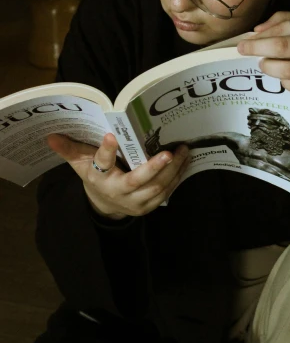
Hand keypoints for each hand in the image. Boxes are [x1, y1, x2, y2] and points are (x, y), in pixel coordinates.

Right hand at [47, 132, 190, 219]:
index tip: (111, 137)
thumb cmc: (95, 177)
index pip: (102, 164)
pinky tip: (185, 161)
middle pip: (136, 181)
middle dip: (153, 168)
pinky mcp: (149, 205)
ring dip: (172, 170)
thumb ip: (69, 150)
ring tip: (183, 151)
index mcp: (99, 178)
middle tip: (167, 153)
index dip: (106, 152)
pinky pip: (166, 192)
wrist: (105, 205)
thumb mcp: (79, 164)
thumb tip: (50, 136)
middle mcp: (118, 192)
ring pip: (157, 187)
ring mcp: (135, 202)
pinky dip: (177, 177)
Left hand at [237, 11, 289, 108]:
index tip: (246, 38)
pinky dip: (285, 82)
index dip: (261, 34)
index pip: (284, 27)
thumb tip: (258, 28)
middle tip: (243, 50)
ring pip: (286, 70)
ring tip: (264, 65)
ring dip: (269, 67)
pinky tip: (285, 78)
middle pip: (281, 47)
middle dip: (256, 48)